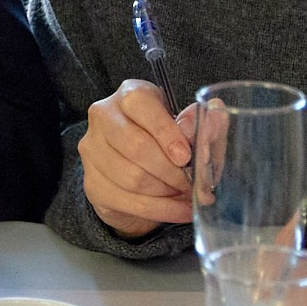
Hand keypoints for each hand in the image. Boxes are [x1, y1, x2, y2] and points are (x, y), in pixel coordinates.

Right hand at [78, 81, 196, 236]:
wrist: (137, 171)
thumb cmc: (166, 142)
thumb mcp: (187, 128)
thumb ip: (202, 122)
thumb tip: (215, 113)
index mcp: (129, 95)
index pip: (141, 106)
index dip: (166, 132)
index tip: (186, 156)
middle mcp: (103, 117)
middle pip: (135, 146)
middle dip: (171, 171)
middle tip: (194, 183)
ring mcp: (92, 150)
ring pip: (132, 178)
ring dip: (166, 192)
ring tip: (186, 195)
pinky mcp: (92, 183)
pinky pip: (129, 202)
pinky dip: (161, 210)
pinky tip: (180, 210)